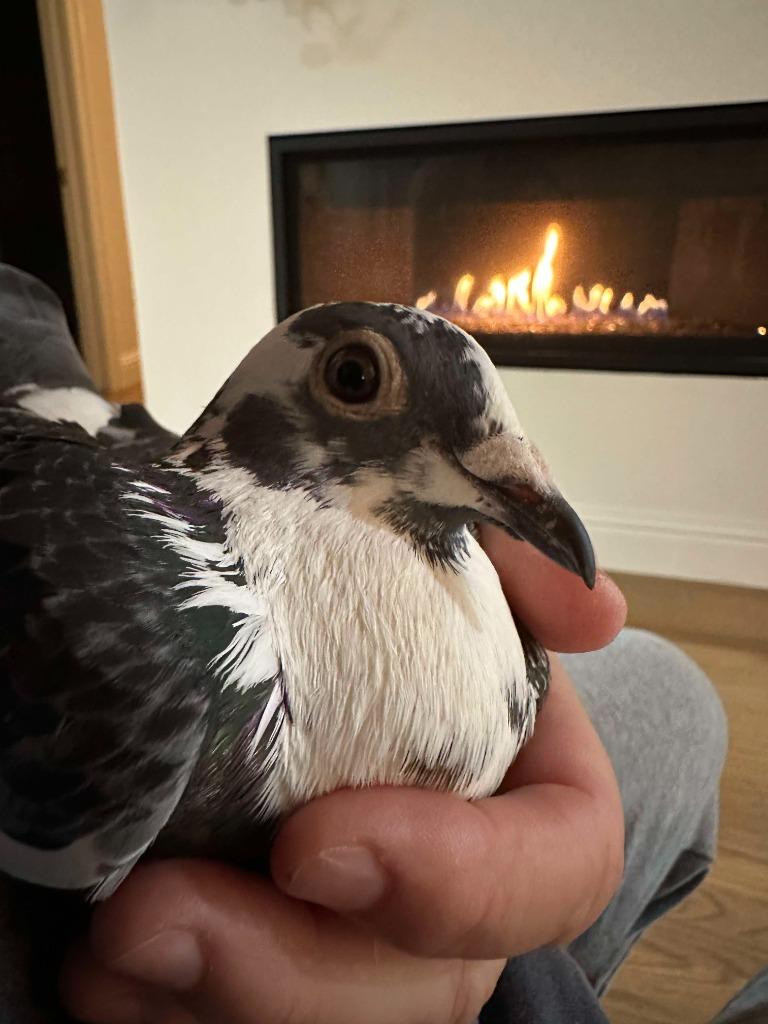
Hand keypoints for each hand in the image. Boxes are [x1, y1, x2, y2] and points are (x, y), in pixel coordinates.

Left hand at [62, 528, 626, 1023]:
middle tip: (152, 918)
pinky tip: (93, 965)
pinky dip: (158, 1007)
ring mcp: (368, 943)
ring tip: (102, 947)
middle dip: (285, 971)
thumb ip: (522, 568)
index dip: (463, 882)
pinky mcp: (279, 959)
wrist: (305, 636)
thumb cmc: (393, 603)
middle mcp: (457, 895)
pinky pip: (229, 1020)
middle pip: (421, 986)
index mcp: (530, 801)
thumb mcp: (460, 566)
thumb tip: (591, 609)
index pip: (557, 869)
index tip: (318, 846)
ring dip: (203, 1002)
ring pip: (320, 1023)